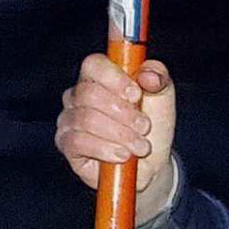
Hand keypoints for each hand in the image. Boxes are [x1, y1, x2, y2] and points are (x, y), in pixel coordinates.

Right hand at [55, 52, 178, 218]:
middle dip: (124, 113)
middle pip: (90, 93)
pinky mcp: (66, 144)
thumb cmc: (151, 127)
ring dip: (120, 135)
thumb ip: (159, 77)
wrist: (150, 164)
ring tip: (140, 146)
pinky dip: (106, 149)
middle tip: (144, 126)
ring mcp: (69, 119)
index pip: (94, 64)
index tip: (136, 95)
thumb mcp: (162, 98)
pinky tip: (122, 155)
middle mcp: (78, 95)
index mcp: (99, 77)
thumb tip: (148, 75)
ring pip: (87, 119)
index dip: (115, 79)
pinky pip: (78, 142)